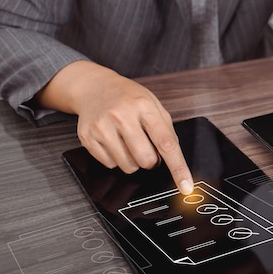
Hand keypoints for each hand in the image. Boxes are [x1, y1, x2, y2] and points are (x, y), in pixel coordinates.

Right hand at [34, 60, 193, 193]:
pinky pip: (110, 165)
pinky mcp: (87, 137)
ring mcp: (102, 126)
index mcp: (144, 106)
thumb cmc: (128, 98)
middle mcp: (122, 115)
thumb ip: (166, 131)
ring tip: (129, 142)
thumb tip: (175, 161)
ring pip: (127, 166)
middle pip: (145, 160)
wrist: (95, 87)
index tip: (185, 186)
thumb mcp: (153, 105)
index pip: (166, 143)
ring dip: (133, 161)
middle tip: (147, 147)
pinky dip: (116, 159)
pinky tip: (114, 142)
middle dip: (151, 161)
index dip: (178, 167)